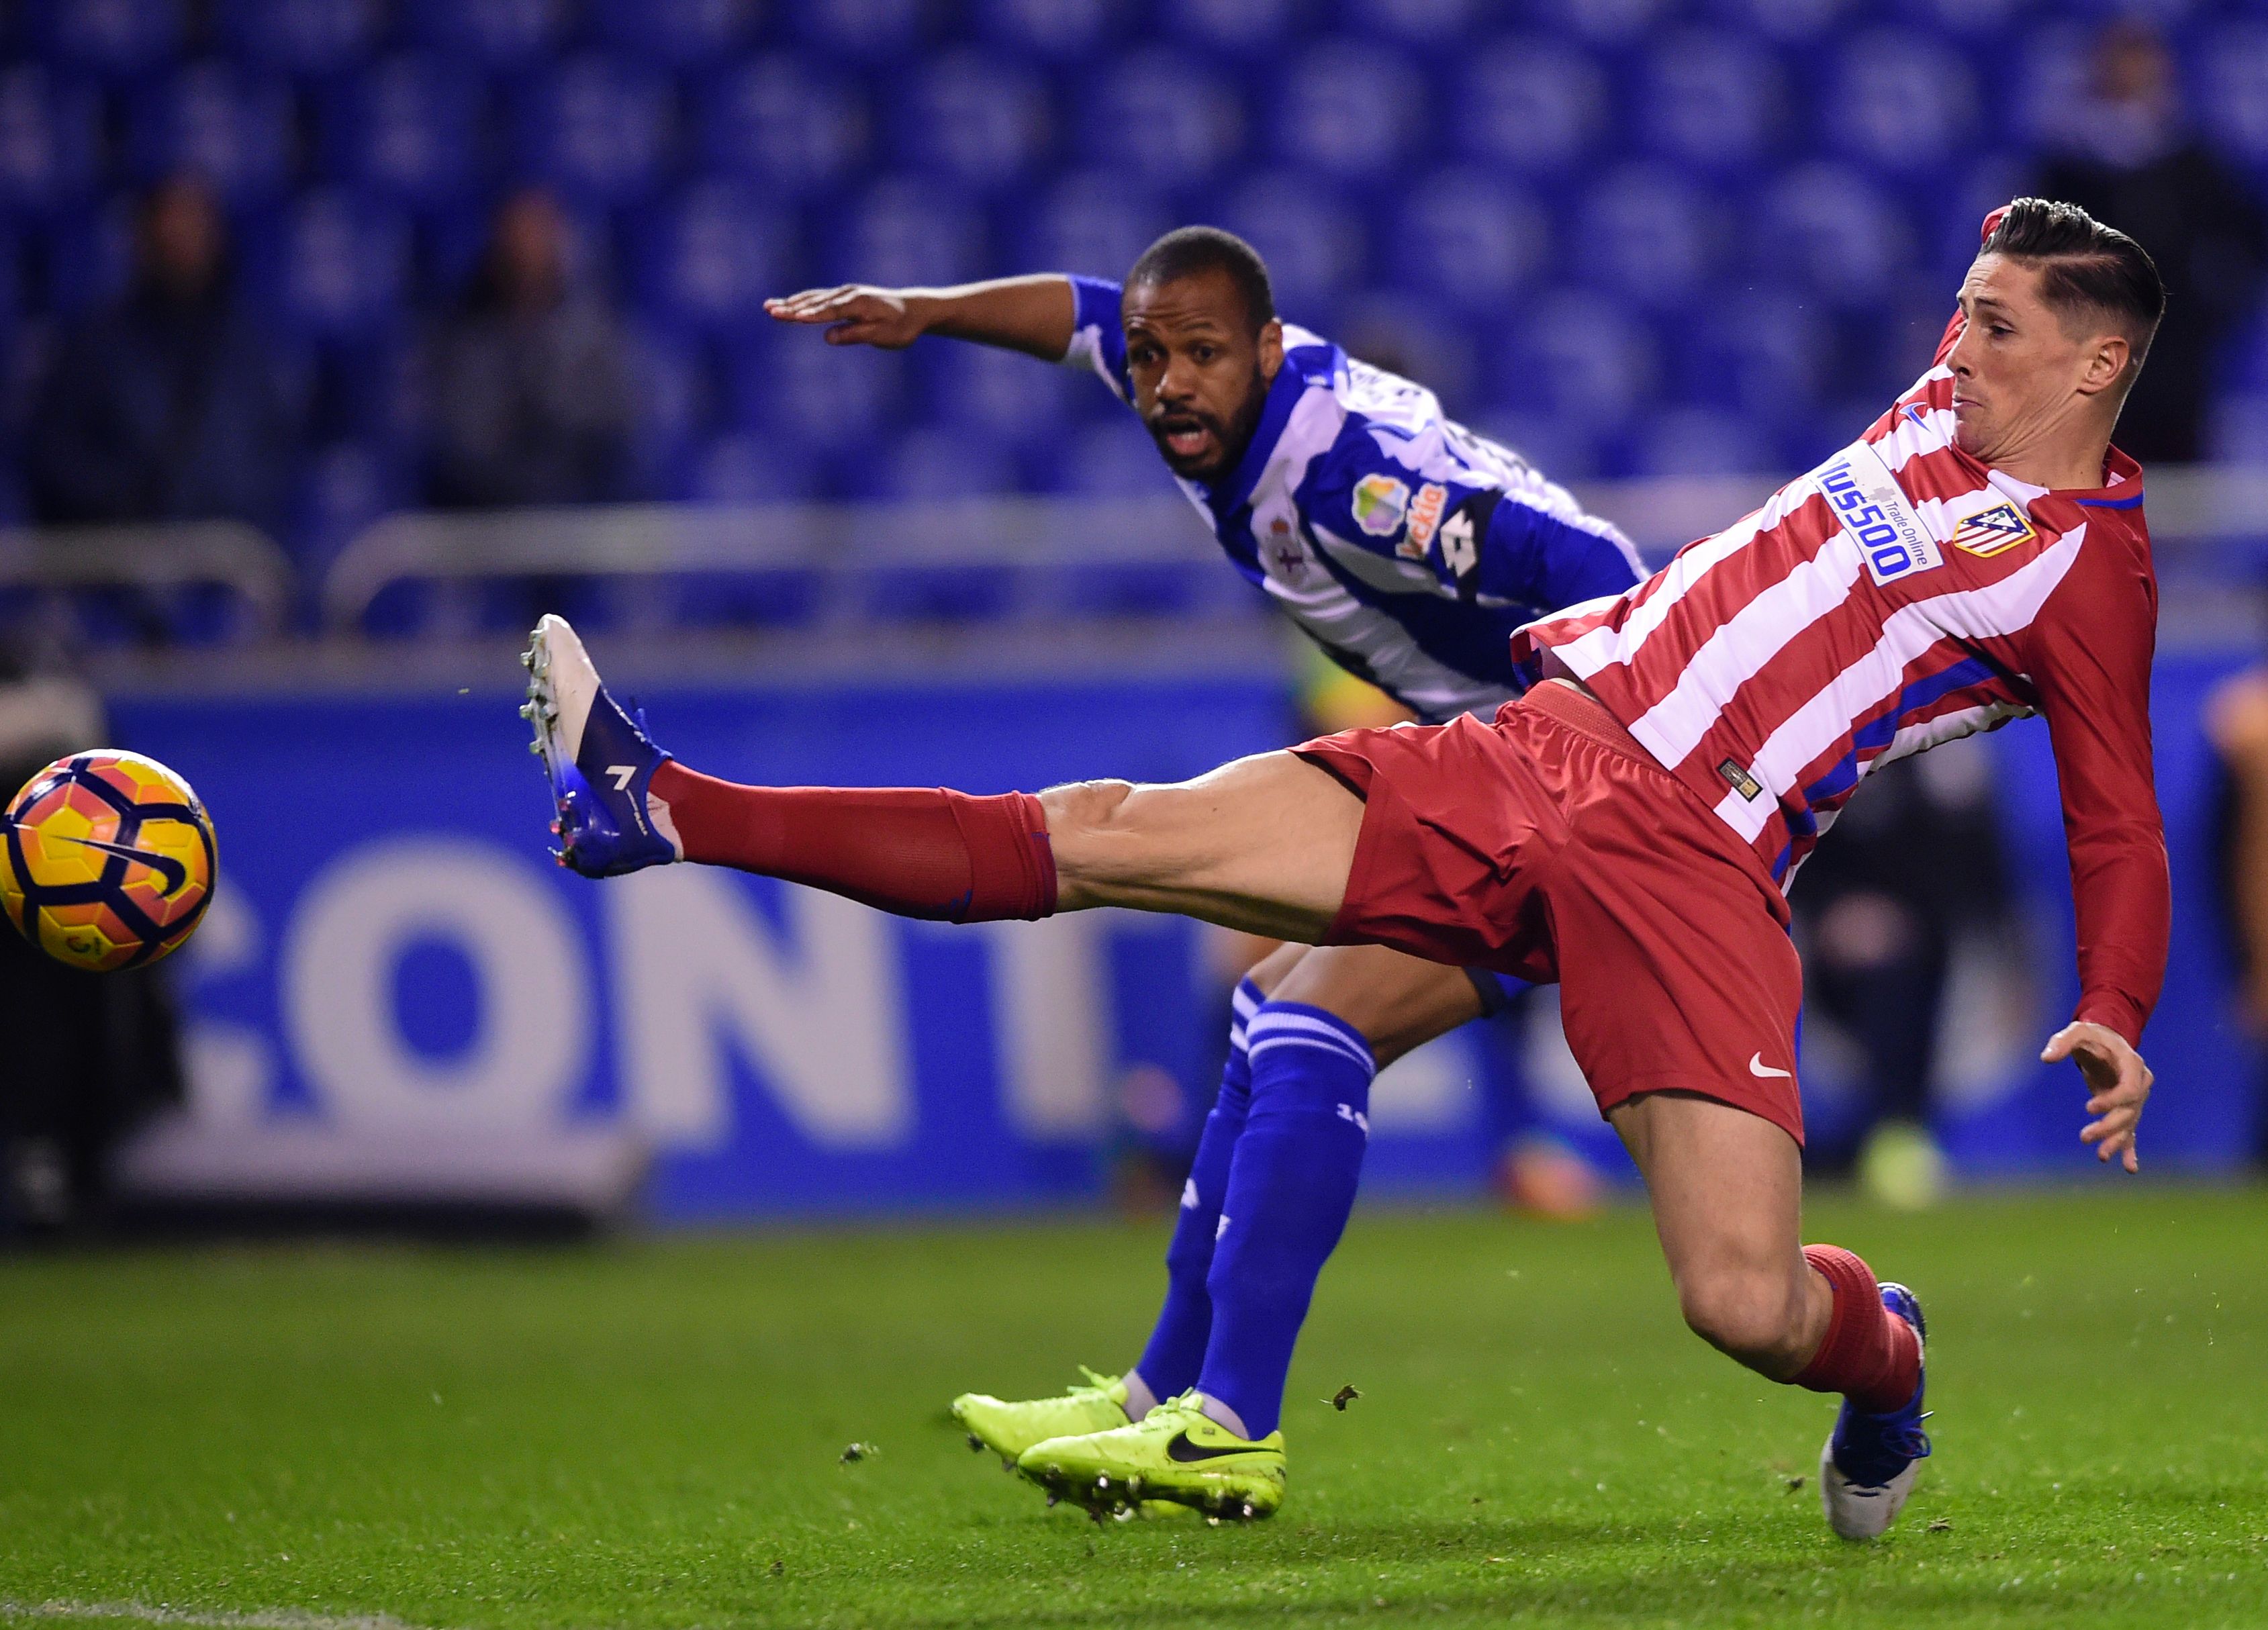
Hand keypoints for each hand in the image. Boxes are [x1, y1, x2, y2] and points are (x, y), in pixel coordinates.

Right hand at [764, 285, 927, 348]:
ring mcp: (845, 293)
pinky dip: (802, 301)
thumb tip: (828, 337)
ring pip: (813, 298)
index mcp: (858, 304)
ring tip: (768, 307)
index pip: (829, 311)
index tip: (794, 317)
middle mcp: (848, 294)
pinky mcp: (845, 297)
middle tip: (769, 310)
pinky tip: (789, 305)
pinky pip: (819, 298)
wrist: (915, 309)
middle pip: (815, 302)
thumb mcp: (883, 336)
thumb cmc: (901, 327)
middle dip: (791, 307)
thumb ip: (855, 335)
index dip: (811, 315)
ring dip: (791, 303)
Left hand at [2039, 1020, 2151, 1172]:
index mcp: (2132, 1064)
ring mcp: (2135, 1098)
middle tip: (2083, 1137)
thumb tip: (2045, 1058)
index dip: (2112, 1101)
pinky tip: (2129, 1167)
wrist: (2105, 1040)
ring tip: (2100, 1157)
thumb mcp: (2076, 1031)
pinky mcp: (2126, 1108)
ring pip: (2129, 1124)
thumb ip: (2062, 1042)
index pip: (2129, 1089)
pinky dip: (2129, 1148)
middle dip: (2109, 1127)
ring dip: (2116, 1141)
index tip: (2088, 1108)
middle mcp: (2140, 1083)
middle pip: (2129, 1111)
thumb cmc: (2091, 1035)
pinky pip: (2130, 1130)